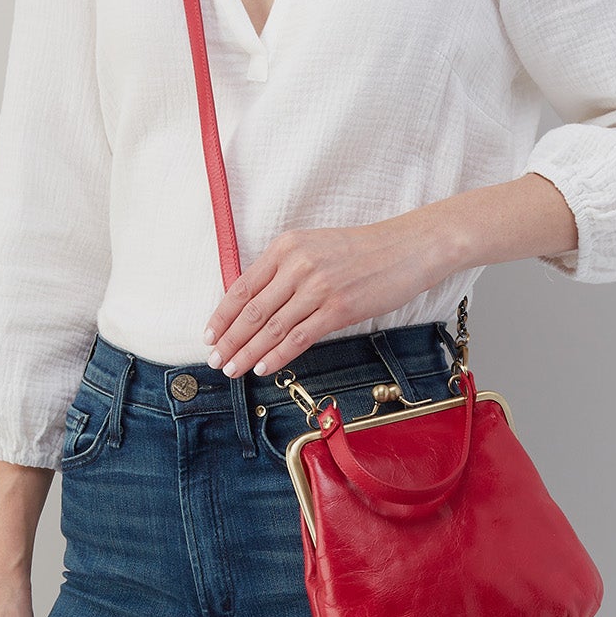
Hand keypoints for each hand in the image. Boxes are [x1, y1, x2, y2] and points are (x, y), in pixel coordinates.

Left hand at [200, 214, 449, 378]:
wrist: (406, 248)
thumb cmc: (361, 251)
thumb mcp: (314, 247)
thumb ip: (284, 270)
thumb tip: (255, 305)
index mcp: (285, 246)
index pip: (242, 287)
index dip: (222, 315)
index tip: (209, 335)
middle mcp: (297, 264)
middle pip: (252, 311)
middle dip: (229, 340)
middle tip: (215, 360)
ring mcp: (318, 287)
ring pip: (272, 327)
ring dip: (248, 353)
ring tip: (233, 369)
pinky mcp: (339, 308)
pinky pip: (299, 338)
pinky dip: (277, 355)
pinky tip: (263, 367)